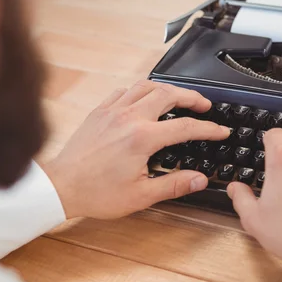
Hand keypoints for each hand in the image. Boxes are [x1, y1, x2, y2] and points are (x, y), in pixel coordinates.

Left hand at [43, 80, 229, 219]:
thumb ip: (174, 185)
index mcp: (142, 138)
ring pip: (145, 86)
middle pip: (168, 94)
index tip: (220, 130)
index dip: (208, 128)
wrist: (61, 186)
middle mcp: (128, 118)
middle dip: (191, 97)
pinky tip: (143, 99)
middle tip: (204, 105)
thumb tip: (199, 179)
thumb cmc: (96, 193)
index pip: (185, 127)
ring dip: (167, 88)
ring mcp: (112, 111)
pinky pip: (123, 91)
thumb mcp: (141, 195)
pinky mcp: (99, 112)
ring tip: (178, 96)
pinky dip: (139, 91)